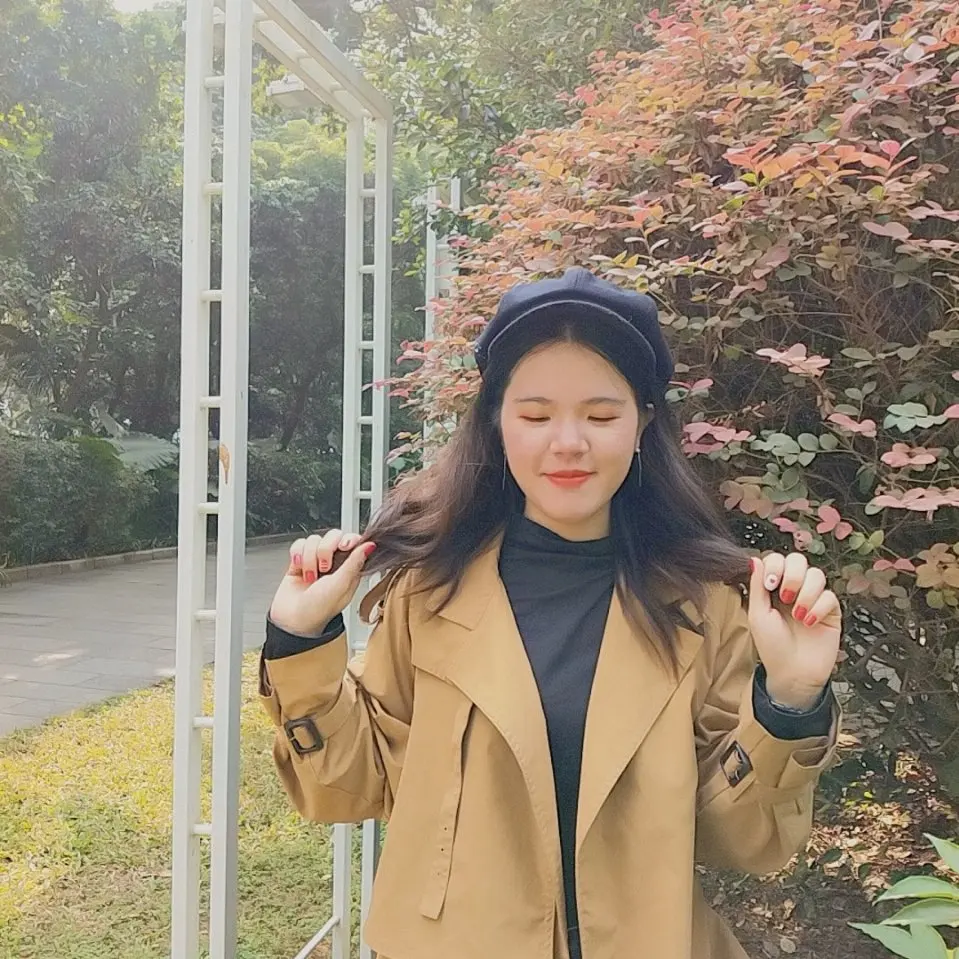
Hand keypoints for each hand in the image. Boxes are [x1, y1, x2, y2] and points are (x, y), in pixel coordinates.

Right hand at [269, 529, 375, 637]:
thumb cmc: (319, 609)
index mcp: (350, 568)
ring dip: (309, 558)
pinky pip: (299, 544)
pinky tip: (298, 568)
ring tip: (310, 576)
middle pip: (333, 536)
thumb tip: (371, 545)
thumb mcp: (341, 586)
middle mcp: (334, 562)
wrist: (292, 620)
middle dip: (325, 549)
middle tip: (324, 568)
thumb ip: (355, 563)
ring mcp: (316, 560)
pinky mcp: (299, 560)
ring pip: (314, 540)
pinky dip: (297, 555)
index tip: (343, 546)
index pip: (353, 541)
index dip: (348, 539)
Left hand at [747, 552, 841, 710]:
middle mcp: (794, 589)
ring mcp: (813, 598)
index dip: (775, 565)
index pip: (777, 559)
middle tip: (785, 596)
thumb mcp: (757, 615)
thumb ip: (757, 586)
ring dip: (805, 593)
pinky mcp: (831, 611)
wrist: (793, 673)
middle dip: (792, 574)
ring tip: (797, 614)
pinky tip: (809, 622)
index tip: (770, 584)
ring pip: (816, 575)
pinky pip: (829, 596)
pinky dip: (818, 608)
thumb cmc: (772, 646)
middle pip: (799, 560)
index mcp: (774, 587)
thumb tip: (753, 559)